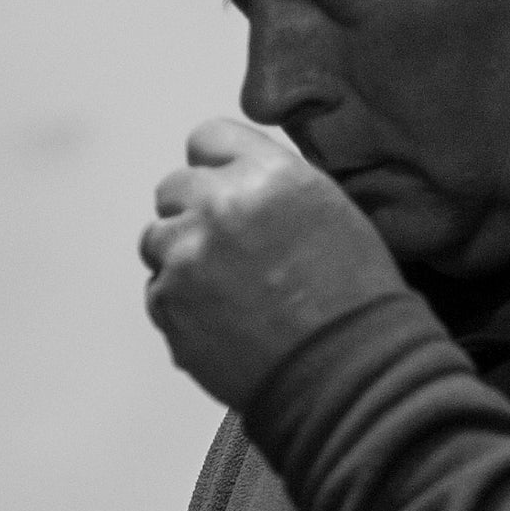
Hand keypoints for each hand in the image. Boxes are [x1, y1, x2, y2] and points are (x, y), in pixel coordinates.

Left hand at [140, 119, 409, 408]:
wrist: (345, 373)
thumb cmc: (353, 303)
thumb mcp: (333, 213)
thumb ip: (277, 186)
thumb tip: (240, 181)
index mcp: (268, 174)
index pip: (208, 138)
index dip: (216, 167)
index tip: (222, 187)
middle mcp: (221, 204)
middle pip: (173, 187)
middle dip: (194, 213)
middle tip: (228, 250)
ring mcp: (187, 254)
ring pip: (156, 239)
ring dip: (182, 259)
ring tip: (227, 292)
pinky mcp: (168, 302)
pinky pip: (156, 292)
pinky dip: (180, 306)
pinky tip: (221, 322)